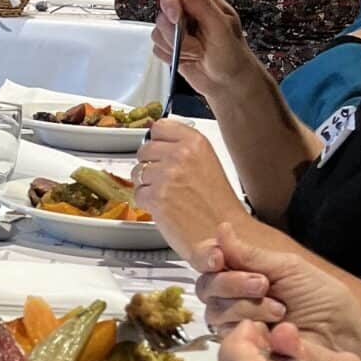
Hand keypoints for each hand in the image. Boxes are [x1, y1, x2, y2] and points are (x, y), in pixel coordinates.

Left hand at [132, 119, 248, 263]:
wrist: (223, 232)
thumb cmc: (218, 204)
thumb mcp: (207, 163)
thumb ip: (183, 151)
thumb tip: (158, 144)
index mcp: (196, 142)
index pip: (159, 127)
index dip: (156, 142)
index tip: (160, 151)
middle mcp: (180, 155)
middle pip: (144, 150)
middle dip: (150, 165)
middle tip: (165, 180)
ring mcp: (167, 176)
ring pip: (137, 173)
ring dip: (146, 185)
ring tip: (168, 196)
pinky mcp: (156, 197)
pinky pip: (138, 194)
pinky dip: (146, 203)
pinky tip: (165, 208)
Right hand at [151, 0, 258, 99]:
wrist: (227, 82)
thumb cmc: (232, 54)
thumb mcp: (222, 28)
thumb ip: (203, 5)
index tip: (175, 17)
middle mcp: (187, 10)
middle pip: (162, 11)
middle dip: (175, 32)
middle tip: (195, 43)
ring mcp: (177, 29)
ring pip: (157, 32)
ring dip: (174, 47)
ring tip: (196, 52)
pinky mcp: (169, 45)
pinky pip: (156, 48)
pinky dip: (170, 57)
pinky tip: (187, 59)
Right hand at [192, 220, 360, 360]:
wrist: (340, 335)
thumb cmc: (321, 299)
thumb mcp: (287, 268)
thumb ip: (249, 254)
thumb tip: (221, 229)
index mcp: (244, 269)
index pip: (208, 259)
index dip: (205, 256)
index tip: (218, 258)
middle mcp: (233, 294)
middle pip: (206, 284)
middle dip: (233, 283)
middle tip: (264, 285)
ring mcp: (233, 321)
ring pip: (215, 309)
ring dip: (247, 306)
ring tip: (280, 310)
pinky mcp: (238, 345)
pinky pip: (225, 332)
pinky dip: (251, 324)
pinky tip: (274, 328)